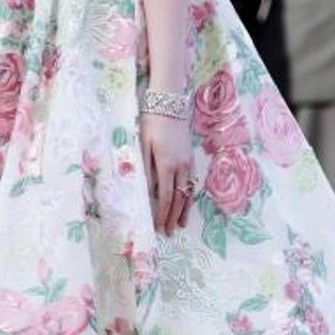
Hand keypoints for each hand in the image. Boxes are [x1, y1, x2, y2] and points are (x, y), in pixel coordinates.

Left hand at [141, 113, 194, 235]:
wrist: (169, 102)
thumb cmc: (151, 122)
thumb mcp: (143, 144)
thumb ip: (145, 168)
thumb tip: (146, 191)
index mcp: (166, 164)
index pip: (164, 196)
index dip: (162, 214)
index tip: (159, 228)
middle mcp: (181, 166)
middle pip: (178, 198)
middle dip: (173, 217)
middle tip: (169, 232)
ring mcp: (188, 161)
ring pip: (188, 191)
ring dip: (184, 210)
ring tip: (181, 225)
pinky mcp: (190, 157)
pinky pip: (192, 181)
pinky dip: (189, 196)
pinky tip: (186, 203)